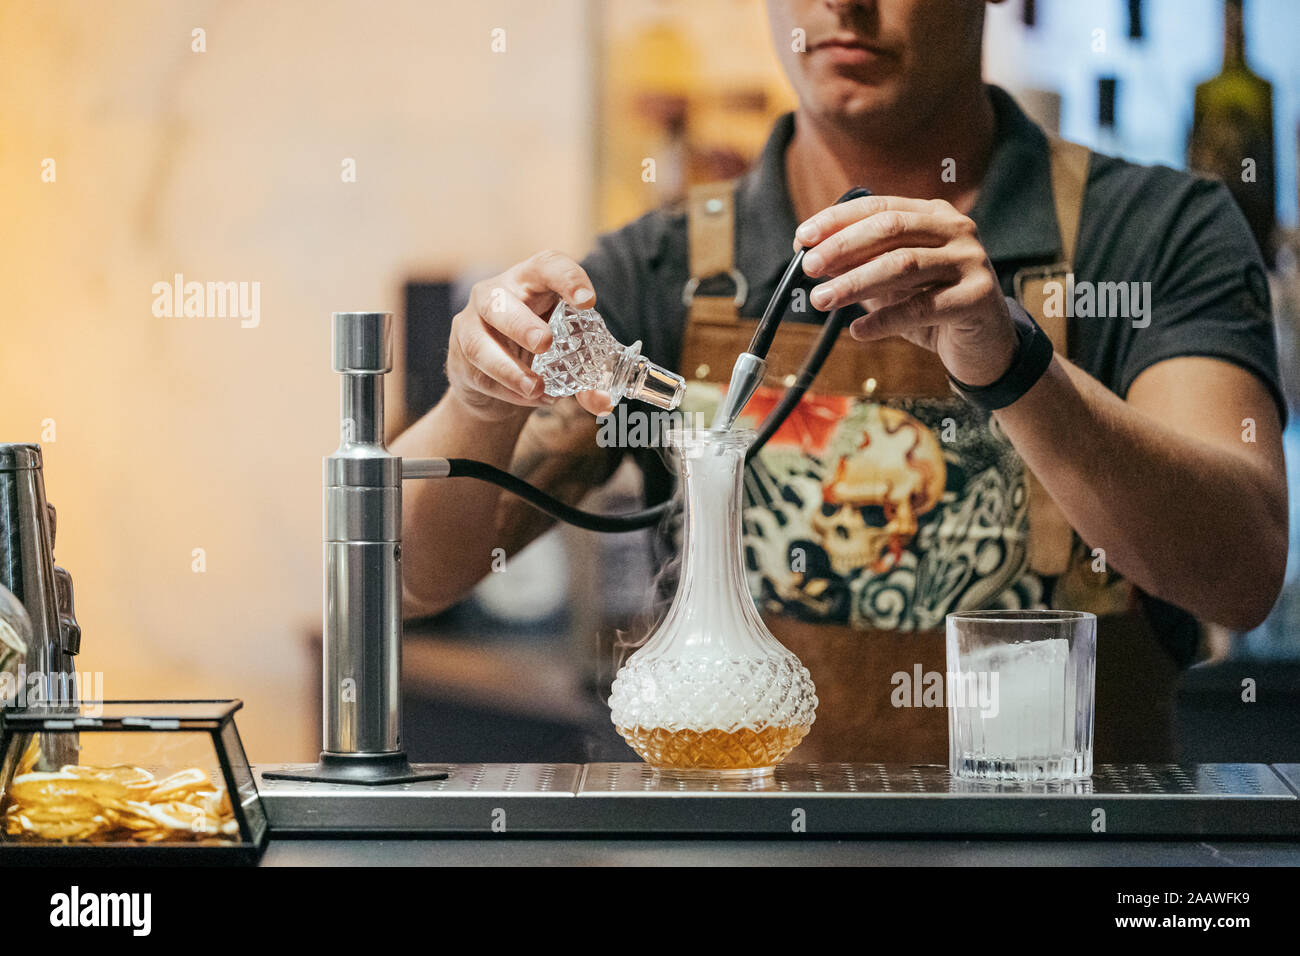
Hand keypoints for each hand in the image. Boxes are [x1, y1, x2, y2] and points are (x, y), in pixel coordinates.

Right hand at [447, 250, 612, 421]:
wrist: (495, 374)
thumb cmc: (538, 348)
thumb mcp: (566, 351)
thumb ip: (586, 379)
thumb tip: (602, 403)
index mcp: (531, 281)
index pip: (548, 265)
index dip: (567, 278)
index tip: (587, 302)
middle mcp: (497, 294)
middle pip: (500, 302)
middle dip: (522, 324)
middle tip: (545, 344)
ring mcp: (472, 323)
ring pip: (479, 344)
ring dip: (509, 369)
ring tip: (537, 388)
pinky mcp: (460, 355)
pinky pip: (480, 375)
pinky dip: (507, 391)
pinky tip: (531, 399)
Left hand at [796, 196, 1018, 386]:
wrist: (984, 347)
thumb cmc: (933, 310)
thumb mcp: (892, 284)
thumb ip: (862, 267)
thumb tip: (813, 259)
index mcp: (934, 216)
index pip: (879, 207)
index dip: (837, 220)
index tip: (802, 238)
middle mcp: (956, 230)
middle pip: (890, 229)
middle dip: (843, 247)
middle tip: (808, 268)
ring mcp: (970, 260)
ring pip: (903, 264)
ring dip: (855, 282)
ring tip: (821, 300)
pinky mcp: (978, 297)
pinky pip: (921, 307)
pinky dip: (884, 319)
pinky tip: (858, 330)